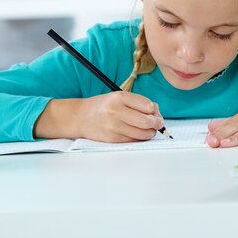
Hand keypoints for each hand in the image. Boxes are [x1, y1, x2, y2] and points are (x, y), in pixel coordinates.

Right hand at [34, 91, 164, 142]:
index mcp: (119, 97)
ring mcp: (113, 127)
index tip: (155, 112)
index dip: (155, 110)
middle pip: (146, 121)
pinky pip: (134, 141)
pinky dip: (140, 138)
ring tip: (148, 128)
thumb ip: (139, 102)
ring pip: (142, 134)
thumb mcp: (119, 97)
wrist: (80, 117)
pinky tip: (138, 133)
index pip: (147, 105)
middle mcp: (115, 112)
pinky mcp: (112, 139)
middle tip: (157, 122)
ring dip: (150, 132)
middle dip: (156, 123)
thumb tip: (157, 112)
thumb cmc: (103, 106)